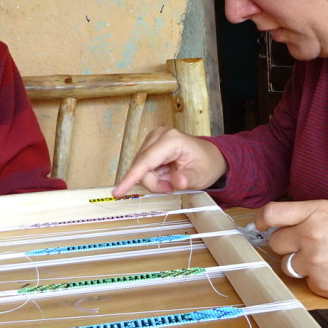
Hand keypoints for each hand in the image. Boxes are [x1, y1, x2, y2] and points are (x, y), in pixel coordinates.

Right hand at [113, 127, 228, 196]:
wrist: (210, 156)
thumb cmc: (206, 164)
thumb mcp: (201, 176)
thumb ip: (188, 179)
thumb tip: (177, 181)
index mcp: (171, 139)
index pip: (146, 161)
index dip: (131, 178)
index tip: (117, 192)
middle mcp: (158, 136)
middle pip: (141, 167)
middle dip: (154, 183)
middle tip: (172, 187)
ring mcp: (152, 140)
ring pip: (140, 169)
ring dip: (154, 181)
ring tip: (171, 180)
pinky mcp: (149, 146)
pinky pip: (143, 168)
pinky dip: (154, 177)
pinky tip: (166, 175)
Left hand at [257, 199, 327, 301]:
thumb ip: (313, 212)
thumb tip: (288, 219)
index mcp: (316, 212)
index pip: (272, 213)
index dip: (262, 220)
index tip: (262, 225)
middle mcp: (311, 236)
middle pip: (276, 242)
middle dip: (287, 244)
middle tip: (307, 245)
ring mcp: (314, 262)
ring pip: (288, 265)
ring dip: (301, 263)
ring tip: (326, 260)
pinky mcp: (320, 284)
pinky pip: (306, 281)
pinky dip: (317, 279)